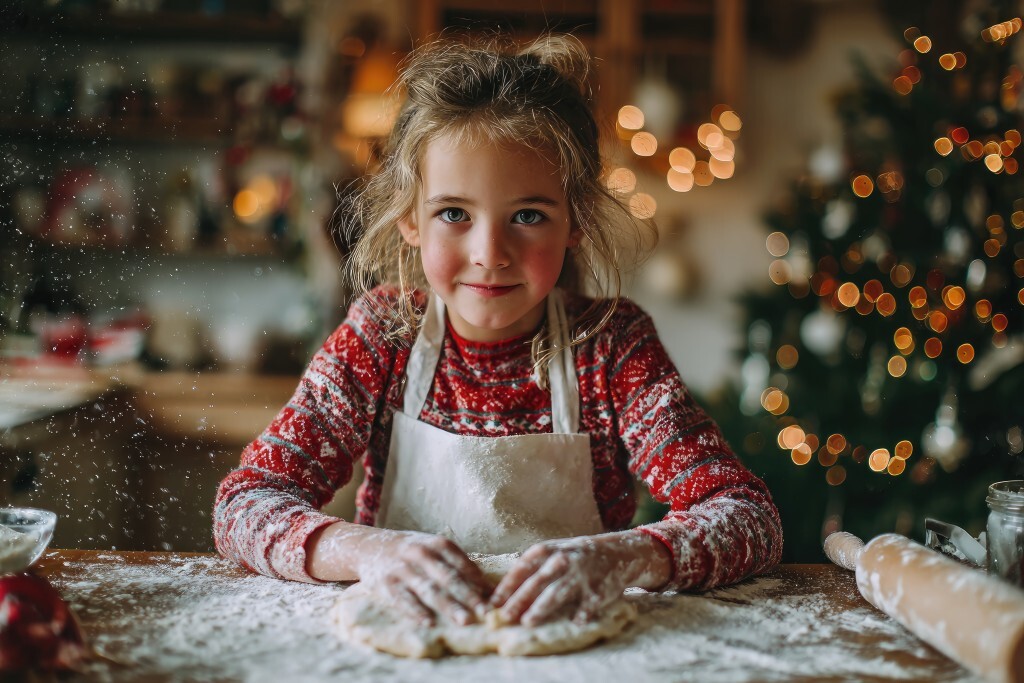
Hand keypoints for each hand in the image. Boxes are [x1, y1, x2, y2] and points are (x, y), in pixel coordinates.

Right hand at [358, 530, 489, 626]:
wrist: (370, 546)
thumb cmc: (412, 552)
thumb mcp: (433, 549)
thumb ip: (457, 565)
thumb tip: (487, 588)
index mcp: (436, 544)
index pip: (461, 563)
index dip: (478, 580)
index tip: (493, 598)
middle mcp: (420, 554)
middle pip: (448, 578)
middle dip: (469, 596)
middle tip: (486, 613)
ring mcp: (402, 569)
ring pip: (429, 590)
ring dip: (448, 606)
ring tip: (464, 621)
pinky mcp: (385, 584)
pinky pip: (403, 600)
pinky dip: (416, 612)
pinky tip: (429, 623)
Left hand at [489, 531, 668, 625]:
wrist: (616, 552)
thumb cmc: (575, 556)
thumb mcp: (553, 552)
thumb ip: (533, 568)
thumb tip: (504, 594)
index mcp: (548, 550)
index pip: (522, 567)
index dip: (507, 585)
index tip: (494, 602)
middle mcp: (563, 560)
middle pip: (537, 582)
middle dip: (519, 600)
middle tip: (505, 616)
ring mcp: (580, 574)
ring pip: (558, 593)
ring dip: (541, 608)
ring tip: (528, 621)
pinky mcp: (598, 589)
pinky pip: (587, 604)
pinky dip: (580, 614)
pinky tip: (573, 623)